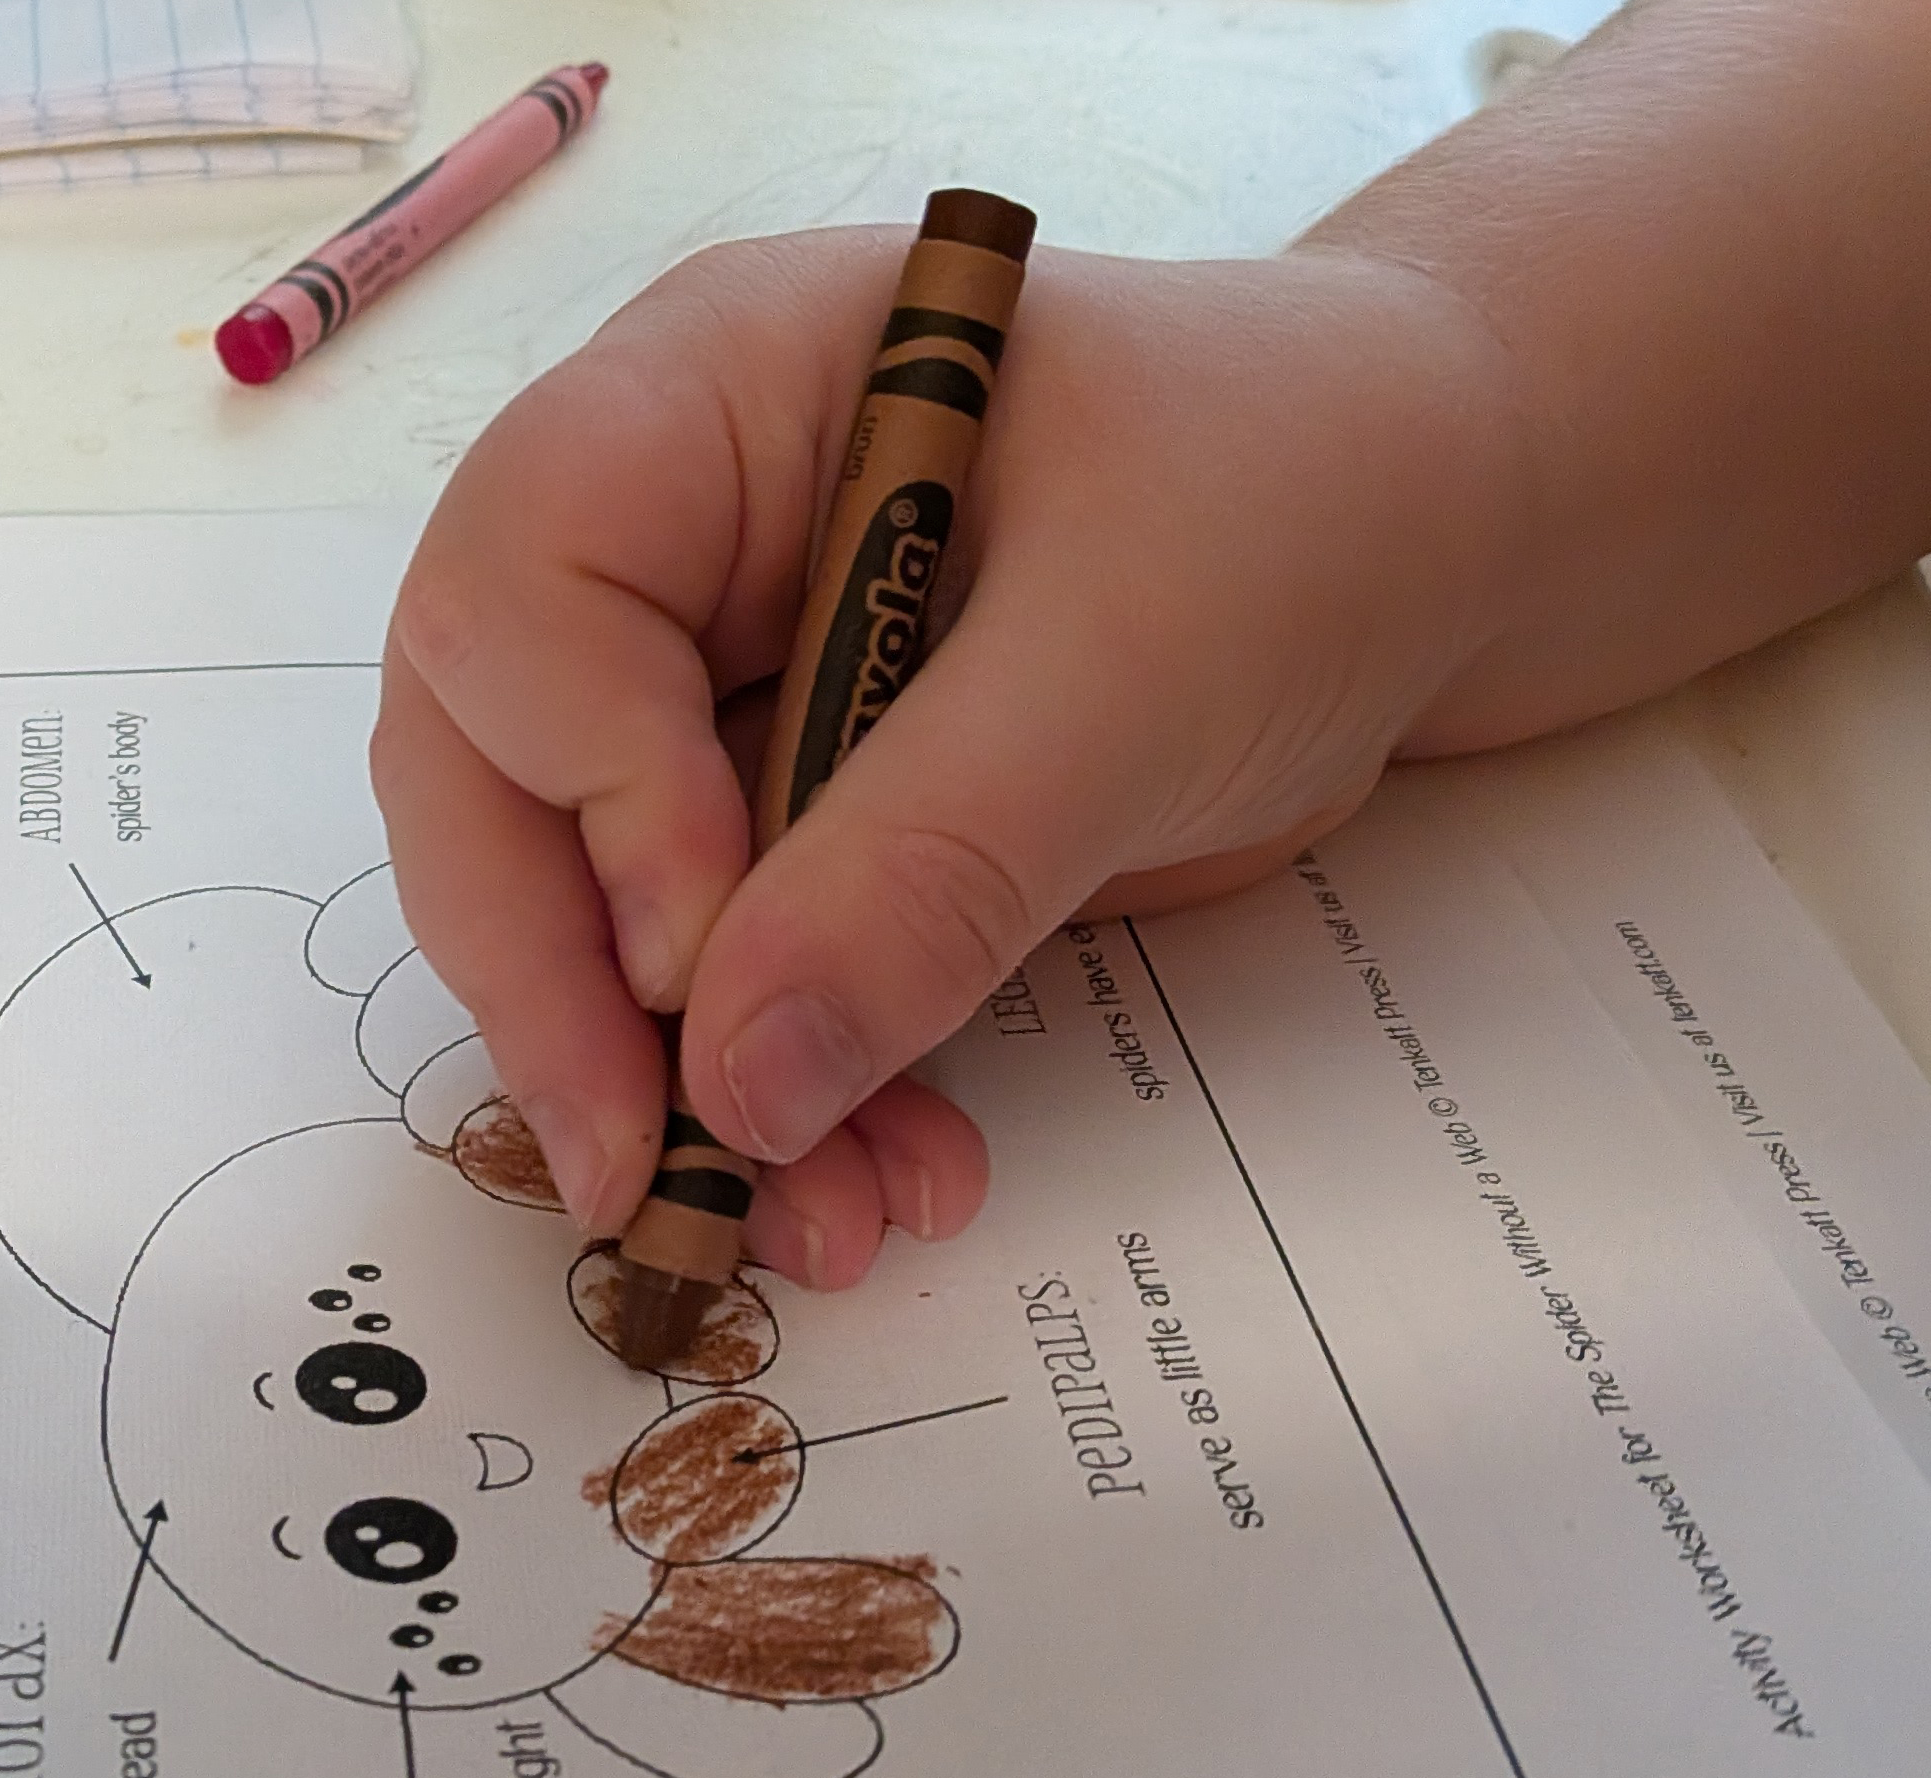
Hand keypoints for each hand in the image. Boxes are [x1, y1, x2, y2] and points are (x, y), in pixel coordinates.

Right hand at [373, 231, 1519, 1288]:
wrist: (1436, 528)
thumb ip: (930, 865)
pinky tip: (883, 1182)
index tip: (705, 965)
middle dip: (570, 995)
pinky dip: (791, 1097)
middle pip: (494, 776)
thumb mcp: (1130, 665)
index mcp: (710, 395)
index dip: (585, 798)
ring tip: (827, 1229)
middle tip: (650, 1176)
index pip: (520, 597)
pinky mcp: (801, 818)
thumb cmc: (1298, 494)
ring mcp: (721, 686)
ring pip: (600, 914)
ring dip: (691, 1092)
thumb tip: (736, 1090)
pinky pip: (734, 981)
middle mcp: (671, 539)